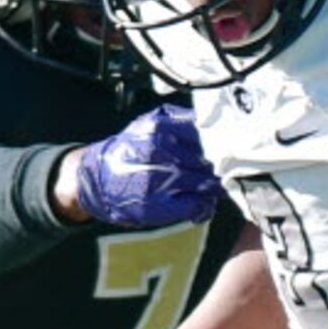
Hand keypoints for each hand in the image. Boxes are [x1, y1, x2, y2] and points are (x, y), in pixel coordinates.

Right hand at [62, 102, 220, 227]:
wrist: (95, 179)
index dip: (225, 143)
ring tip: (212, 189)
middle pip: (212, 160)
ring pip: (209, 184)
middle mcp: (162, 151)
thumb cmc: (128, 150)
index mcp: (162, 127)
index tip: (231, 149)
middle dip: (222, 167)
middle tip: (226, 173)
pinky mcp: (160, 205)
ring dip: (215, 189)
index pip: (209, 133)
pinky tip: (201, 206)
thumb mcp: (150, 123)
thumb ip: (181, 121)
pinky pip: (197, 206)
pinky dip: (204, 208)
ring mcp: (162, 179)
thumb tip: (216, 123)